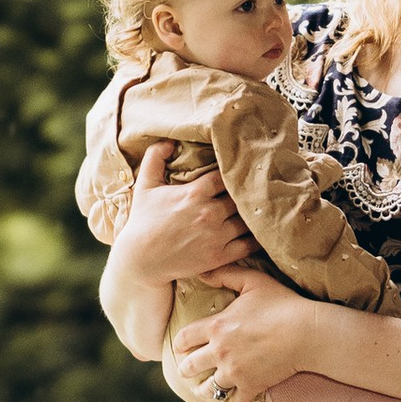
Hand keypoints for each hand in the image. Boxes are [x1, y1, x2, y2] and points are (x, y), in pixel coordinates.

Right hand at [110, 145, 265, 290]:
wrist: (141, 260)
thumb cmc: (142, 221)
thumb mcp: (145, 185)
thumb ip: (155, 157)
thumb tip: (170, 141)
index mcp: (195, 193)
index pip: (226, 175)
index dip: (232, 172)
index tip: (236, 172)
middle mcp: (209, 213)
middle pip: (241, 196)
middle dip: (245, 193)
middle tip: (254, 189)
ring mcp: (216, 236)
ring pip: (248, 219)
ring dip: (253, 214)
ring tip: (259, 208)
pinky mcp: (219, 256)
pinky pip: (249, 245)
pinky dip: (256, 237)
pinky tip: (259, 231)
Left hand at [171, 269, 313, 401]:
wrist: (307, 332)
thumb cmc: (282, 303)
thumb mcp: (253, 281)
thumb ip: (225, 274)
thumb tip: (202, 272)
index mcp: (216, 327)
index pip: (184, 339)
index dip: (179, 344)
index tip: (180, 347)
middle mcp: (220, 352)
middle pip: (190, 366)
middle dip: (185, 369)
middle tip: (186, 371)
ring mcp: (234, 371)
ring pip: (209, 388)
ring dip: (205, 389)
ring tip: (204, 389)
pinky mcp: (251, 386)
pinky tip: (230, 401)